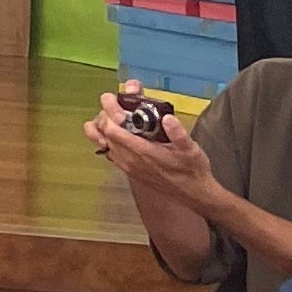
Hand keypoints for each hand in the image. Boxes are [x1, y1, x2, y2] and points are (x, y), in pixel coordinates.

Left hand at [87, 85, 215, 202]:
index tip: (116, 100)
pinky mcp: (126, 169)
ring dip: (102, 126)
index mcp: (142, 151)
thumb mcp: (190, 148)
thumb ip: (178, 133)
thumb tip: (168, 118)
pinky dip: (106, 138)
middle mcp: (128, 159)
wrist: (191, 191)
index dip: (109, 112)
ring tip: (115, 115)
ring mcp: (125, 165)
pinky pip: (107, 151)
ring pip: (100, 142)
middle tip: (117, 104)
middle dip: (105, 115)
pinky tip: (119, 131)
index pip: (112, 129)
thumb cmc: (191, 168)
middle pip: (101, 132)